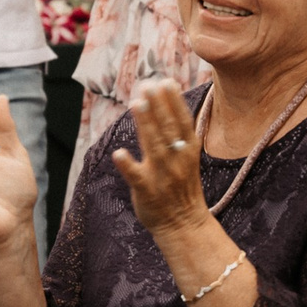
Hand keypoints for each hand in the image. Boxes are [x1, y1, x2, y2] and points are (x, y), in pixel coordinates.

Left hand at [110, 79, 212, 236]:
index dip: (174, 101)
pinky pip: (136, 176)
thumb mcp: (187, 158)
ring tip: (137, 103)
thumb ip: (178, 133)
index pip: (182, 121)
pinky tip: (118, 153)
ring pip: (153, 146)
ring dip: (145, 124)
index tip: (166, 81)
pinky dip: (128, 165)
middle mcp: (177, 160)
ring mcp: (161, 175)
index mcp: (188, 151)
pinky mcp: (146, 191)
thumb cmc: (182, 187)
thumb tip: (167, 101)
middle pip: (167, 128)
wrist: (184, 225)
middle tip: (148, 84)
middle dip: (158, 105)